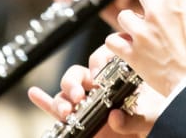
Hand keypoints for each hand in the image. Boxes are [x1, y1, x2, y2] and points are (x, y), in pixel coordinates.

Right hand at [28, 45, 163, 137]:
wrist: (140, 137)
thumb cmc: (150, 121)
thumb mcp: (150, 120)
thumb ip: (134, 120)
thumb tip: (115, 117)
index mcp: (119, 76)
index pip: (103, 57)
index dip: (99, 62)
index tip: (100, 76)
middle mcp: (98, 85)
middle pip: (79, 73)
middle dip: (74, 82)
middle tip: (79, 96)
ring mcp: (85, 101)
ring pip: (65, 92)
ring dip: (62, 98)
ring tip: (67, 111)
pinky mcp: (76, 117)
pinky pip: (55, 106)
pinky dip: (44, 101)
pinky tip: (35, 94)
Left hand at [105, 0, 185, 96]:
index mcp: (182, 0)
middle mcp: (158, 11)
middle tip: (158, 2)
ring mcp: (142, 32)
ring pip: (123, 14)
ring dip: (132, 20)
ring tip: (141, 29)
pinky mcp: (133, 53)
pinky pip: (112, 40)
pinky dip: (118, 42)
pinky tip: (126, 44)